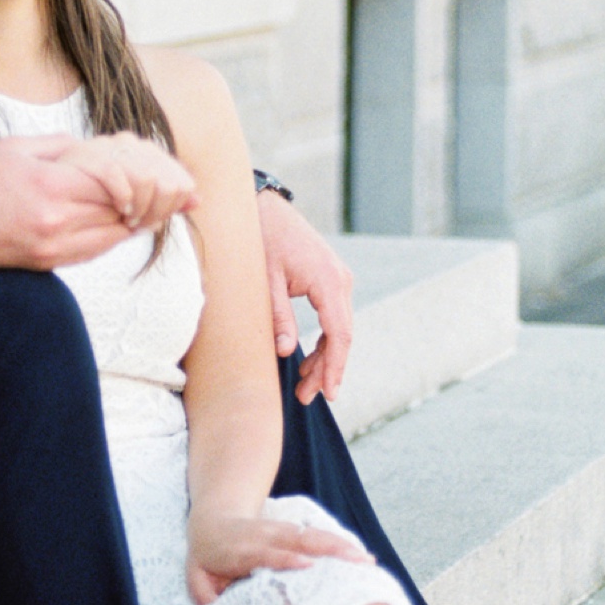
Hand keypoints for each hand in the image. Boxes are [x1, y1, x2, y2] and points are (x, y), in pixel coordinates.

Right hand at [0, 134, 192, 282]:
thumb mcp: (19, 149)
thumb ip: (69, 150)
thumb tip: (113, 152)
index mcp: (50, 188)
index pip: (121, 183)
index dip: (155, 179)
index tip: (176, 177)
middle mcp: (56, 225)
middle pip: (127, 213)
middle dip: (159, 200)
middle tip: (186, 192)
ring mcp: (52, 250)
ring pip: (117, 235)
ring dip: (143, 218)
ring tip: (167, 203)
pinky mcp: (47, 265)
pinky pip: (97, 249)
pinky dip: (117, 232)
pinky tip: (128, 218)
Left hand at [186, 497, 370, 604]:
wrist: (213, 521)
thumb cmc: (207, 559)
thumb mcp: (196, 578)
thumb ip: (206, 597)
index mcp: (242, 550)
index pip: (265, 553)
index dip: (285, 558)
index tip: (307, 565)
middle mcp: (265, 537)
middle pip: (298, 539)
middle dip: (326, 548)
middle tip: (352, 560)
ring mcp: (281, 532)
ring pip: (313, 536)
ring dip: (341, 546)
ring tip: (367, 560)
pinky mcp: (294, 532)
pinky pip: (319, 537)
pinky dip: (341, 545)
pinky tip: (363, 556)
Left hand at [255, 191, 353, 404]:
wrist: (266, 207)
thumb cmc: (263, 239)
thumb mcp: (265, 280)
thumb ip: (277, 316)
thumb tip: (285, 351)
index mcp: (329, 281)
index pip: (339, 334)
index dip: (334, 367)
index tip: (327, 392)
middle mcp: (341, 280)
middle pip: (342, 336)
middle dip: (327, 369)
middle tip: (308, 397)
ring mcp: (339, 280)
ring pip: (339, 329)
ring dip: (325, 358)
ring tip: (305, 385)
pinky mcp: (331, 280)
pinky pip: (333, 317)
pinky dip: (324, 340)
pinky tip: (309, 360)